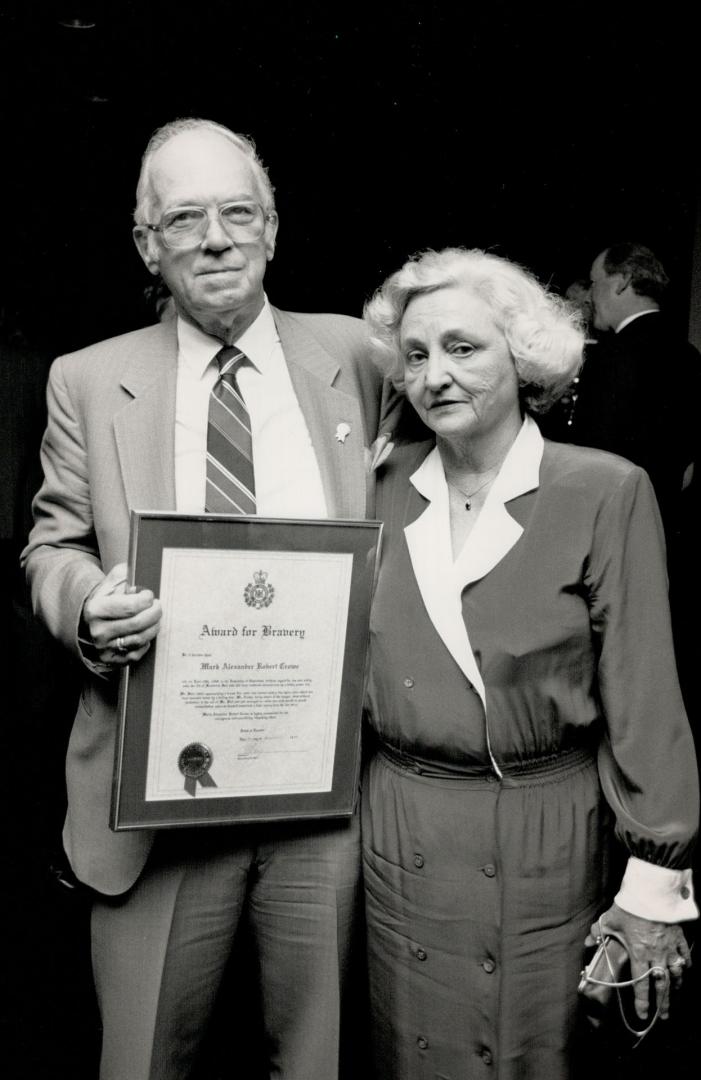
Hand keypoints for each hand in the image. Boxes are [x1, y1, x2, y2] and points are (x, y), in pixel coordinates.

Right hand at [82, 563, 161, 666]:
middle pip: (137, 623)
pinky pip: (137, 653)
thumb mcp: (107, 585)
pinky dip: (146, 642)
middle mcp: (98, 631)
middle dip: (154, 613)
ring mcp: (105, 648)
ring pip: (140, 639)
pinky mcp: (112, 660)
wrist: (86, 625)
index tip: (149, 595)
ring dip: (153, 627)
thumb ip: (121, 575)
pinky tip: (145, 632)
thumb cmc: (102, 603)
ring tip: (155, 618)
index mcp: (95, 610)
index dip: (145, 600)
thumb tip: (135, 568)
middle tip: (158, 606)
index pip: (129, 606)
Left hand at [587, 902, 690, 1020]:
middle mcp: (657, 955)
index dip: (642, 1002)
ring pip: (676, 974)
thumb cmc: (629, 907)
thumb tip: (587, 942)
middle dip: (662, 1003)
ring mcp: (670, 948)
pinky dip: (685, 966)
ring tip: (674, 998)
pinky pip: (685, 956)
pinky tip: (684, 971)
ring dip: (675, 988)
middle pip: (661, 986)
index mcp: (639, 954)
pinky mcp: (679, 938)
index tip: (643, 1015)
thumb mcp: (610, 920)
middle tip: (663, 1017)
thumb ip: (598, 933)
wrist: (651, 892)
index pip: (640, 984)